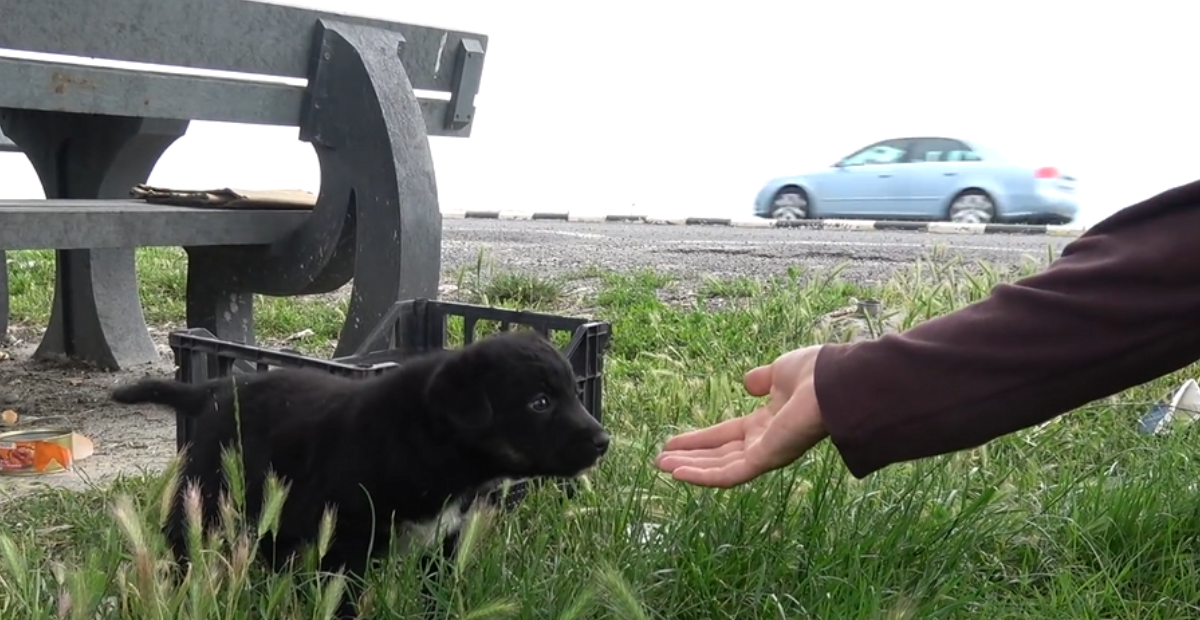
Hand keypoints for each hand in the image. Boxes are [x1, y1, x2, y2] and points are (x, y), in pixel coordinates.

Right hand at [655, 345, 829, 487]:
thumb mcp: (780, 371)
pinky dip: (703, 476)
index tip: (674, 441)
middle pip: (719, 455)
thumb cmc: (814, 373)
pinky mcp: (766, 459)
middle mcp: (766, 442)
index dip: (700, 439)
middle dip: (690, 457)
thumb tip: (748, 382)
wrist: (835, 382)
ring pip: (720, 467)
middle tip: (661, 460)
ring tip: (661, 467)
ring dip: (690, 468)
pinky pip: (730, 474)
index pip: (727, 435)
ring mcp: (766, 453)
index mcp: (769, 422)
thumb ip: (763, 379)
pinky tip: (678, 473)